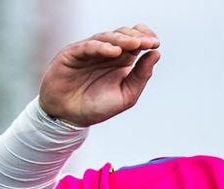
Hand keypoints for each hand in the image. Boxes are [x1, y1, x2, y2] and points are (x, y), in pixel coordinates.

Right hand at [39, 25, 160, 127]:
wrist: (68, 118)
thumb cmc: (95, 107)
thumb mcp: (125, 96)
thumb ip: (141, 76)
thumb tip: (156, 54)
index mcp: (121, 60)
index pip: (136, 41)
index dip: (146, 38)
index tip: (155, 44)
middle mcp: (106, 52)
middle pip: (124, 34)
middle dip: (137, 36)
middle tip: (148, 42)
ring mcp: (89, 51)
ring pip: (107, 37)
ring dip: (122, 39)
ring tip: (134, 44)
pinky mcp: (73, 53)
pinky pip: (89, 46)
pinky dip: (102, 47)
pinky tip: (114, 51)